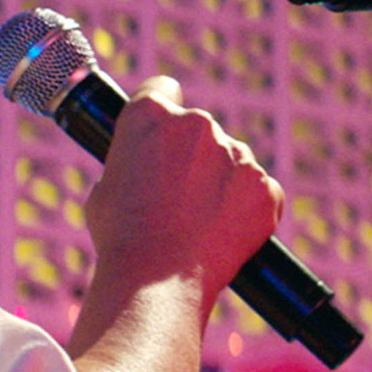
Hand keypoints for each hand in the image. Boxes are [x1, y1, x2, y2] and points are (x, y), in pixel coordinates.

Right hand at [85, 77, 282, 305]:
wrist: (156, 282)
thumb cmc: (122, 238)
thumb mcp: (106, 186)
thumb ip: (133, 160)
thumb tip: (147, 165)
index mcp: (151, 114)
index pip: (163, 89)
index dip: (162, 111)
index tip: (165, 131)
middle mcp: (198, 123)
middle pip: (200, 130)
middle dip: (193, 156)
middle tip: (179, 197)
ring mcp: (237, 154)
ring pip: (232, 161)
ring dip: (221, 182)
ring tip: (198, 224)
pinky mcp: (265, 187)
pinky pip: (259, 191)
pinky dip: (248, 209)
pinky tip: (223, 234)